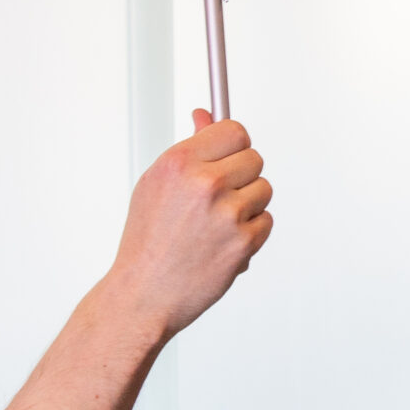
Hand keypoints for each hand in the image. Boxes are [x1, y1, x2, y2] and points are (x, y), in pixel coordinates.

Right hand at [107, 111, 272, 335]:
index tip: (229, 156)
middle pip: (254, 158)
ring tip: (217, 224)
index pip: (234, 130)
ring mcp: (226, 214)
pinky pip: (266, 222)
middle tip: (219, 197)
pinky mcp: (243, 243)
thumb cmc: (148, 241)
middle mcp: (204, 184)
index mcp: (179, 163)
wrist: (144, 293)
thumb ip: (190, 149)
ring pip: (264, 190)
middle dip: (242, 176)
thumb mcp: (157, 185)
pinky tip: (223, 243)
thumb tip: (207, 115)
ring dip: (248, 205)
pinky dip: (251, 233)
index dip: (234, 144)